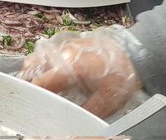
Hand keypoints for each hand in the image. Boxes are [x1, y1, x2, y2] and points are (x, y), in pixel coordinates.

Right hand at [20, 27, 142, 119]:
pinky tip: (53, 75)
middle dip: (30, 81)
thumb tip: (71, 121)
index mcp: (70, 68)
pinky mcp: (72, 44)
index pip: (40, 81)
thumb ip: (84, 112)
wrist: (135, 55)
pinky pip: (51, 53)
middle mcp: (64, 54)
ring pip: (40, 57)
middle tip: (33, 96)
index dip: (33, 95)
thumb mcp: (106, 102)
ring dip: (36, 71)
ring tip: (41, 86)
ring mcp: (67, 46)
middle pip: (33, 66)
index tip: (32, 104)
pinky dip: (46, 64)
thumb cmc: (122, 76)